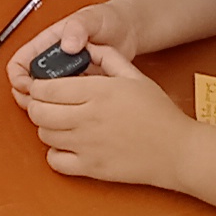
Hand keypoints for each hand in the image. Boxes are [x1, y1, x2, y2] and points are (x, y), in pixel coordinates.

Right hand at [7, 2, 136, 105]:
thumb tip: (67, 45)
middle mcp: (54, 61)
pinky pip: (67, 101)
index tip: (28, 87)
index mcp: (48, 43)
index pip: (19, 62)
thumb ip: (78, 27)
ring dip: (47, 105)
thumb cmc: (107, 19)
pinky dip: (67, 107)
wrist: (129, 30)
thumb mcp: (91, 18)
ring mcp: (66, 75)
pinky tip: (79, 107)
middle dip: (30, 97)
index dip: (18, 77)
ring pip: (45, 96)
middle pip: (28, 84)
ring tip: (60, 108)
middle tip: (42, 105)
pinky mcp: (80, 86)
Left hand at [23, 44, 192, 189]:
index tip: (41, 85)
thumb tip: (88, 47)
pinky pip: (55, 161)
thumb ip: (108, 57)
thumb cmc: (160, 114)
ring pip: (44, 135)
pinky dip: (54, 153)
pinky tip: (67, 144)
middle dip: (36, 105)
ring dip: (46, 127)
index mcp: (98, 92)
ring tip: (60, 122)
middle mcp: (88, 118)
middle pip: (38, 111)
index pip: (47, 88)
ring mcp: (87, 145)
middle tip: (45, 103)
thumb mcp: (135, 76)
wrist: (178, 151)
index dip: (37, 86)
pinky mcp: (91, 168)